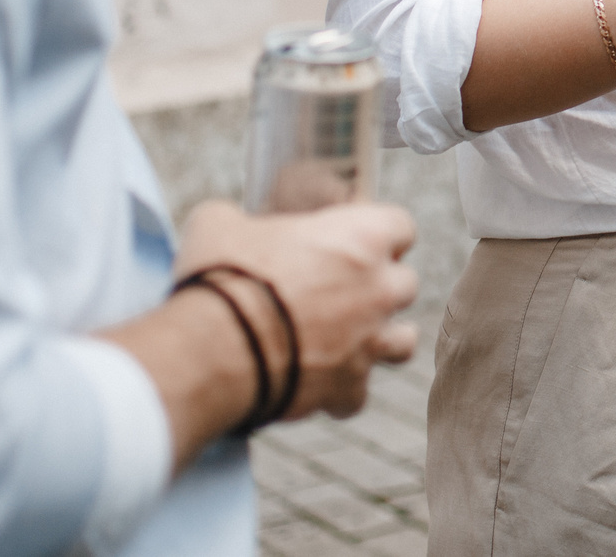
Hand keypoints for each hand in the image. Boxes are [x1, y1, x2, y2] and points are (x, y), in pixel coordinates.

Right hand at [174, 199, 419, 420]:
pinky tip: (312, 386)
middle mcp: (378, 289)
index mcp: (361, 238)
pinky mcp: (347, 389)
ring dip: (380, 340)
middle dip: (377, 287)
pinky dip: (338, 393)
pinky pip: (356, 395)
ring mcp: (369, 343)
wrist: (211, 350)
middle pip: (404, 284)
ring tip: (349, 341)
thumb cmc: (221, 277)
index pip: (400, 226)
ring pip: (403, 341)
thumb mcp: (221, 226)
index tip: (354, 241)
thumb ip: (242, 221)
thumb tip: (231, 225)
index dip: (378, 234)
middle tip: (340, 291)